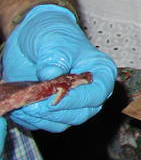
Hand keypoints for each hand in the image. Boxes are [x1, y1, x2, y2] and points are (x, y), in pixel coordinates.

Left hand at [3, 6, 116, 131]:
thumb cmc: (52, 35)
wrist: (32, 39)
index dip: (77, 100)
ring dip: (40, 117)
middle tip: (33, 102)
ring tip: (24, 102)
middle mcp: (89, 92)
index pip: (97, 94)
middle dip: (55, 111)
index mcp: (100, 73)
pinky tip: (20, 105)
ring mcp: (70, 104)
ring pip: (62, 123)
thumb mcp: (55, 40)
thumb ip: (55, 57)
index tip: (53, 97)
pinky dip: (30, 119)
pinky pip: (43, 124)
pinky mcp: (51, 111)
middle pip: (81, 114)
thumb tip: (51, 74)